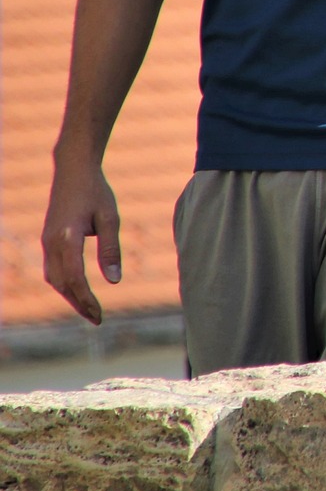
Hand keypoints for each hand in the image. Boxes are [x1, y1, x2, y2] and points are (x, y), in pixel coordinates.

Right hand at [42, 155, 121, 324]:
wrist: (72, 171)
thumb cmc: (96, 192)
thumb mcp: (110, 218)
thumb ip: (110, 249)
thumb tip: (115, 281)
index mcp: (67, 238)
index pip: (75, 279)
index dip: (87, 300)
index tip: (100, 315)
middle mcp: (51, 243)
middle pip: (62, 284)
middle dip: (78, 304)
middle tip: (97, 319)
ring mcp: (46, 242)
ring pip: (54, 279)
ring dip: (70, 296)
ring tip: (89, 309)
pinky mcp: (47, 240)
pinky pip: (52, 269)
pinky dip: (64, 283)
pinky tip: (77, 290)